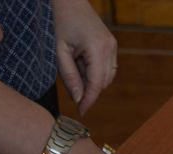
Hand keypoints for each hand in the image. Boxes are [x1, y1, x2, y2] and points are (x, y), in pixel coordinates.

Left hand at [53, 0, 116, 115]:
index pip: (96, 83)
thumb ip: (69, 76)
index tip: (81, 112)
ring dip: (92, 81)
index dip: (89, 100)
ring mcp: (113, 46)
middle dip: (88, 90)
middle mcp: (110, 48)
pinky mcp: (111, 44)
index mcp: (96, 48)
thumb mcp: (58, 51)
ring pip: (107, 77)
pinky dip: (96, 73)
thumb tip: (79, 99)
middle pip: (103, 82)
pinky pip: (107, 67)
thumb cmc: (59, 21)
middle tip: (71, 87)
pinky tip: (81, 64)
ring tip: (74, 69)